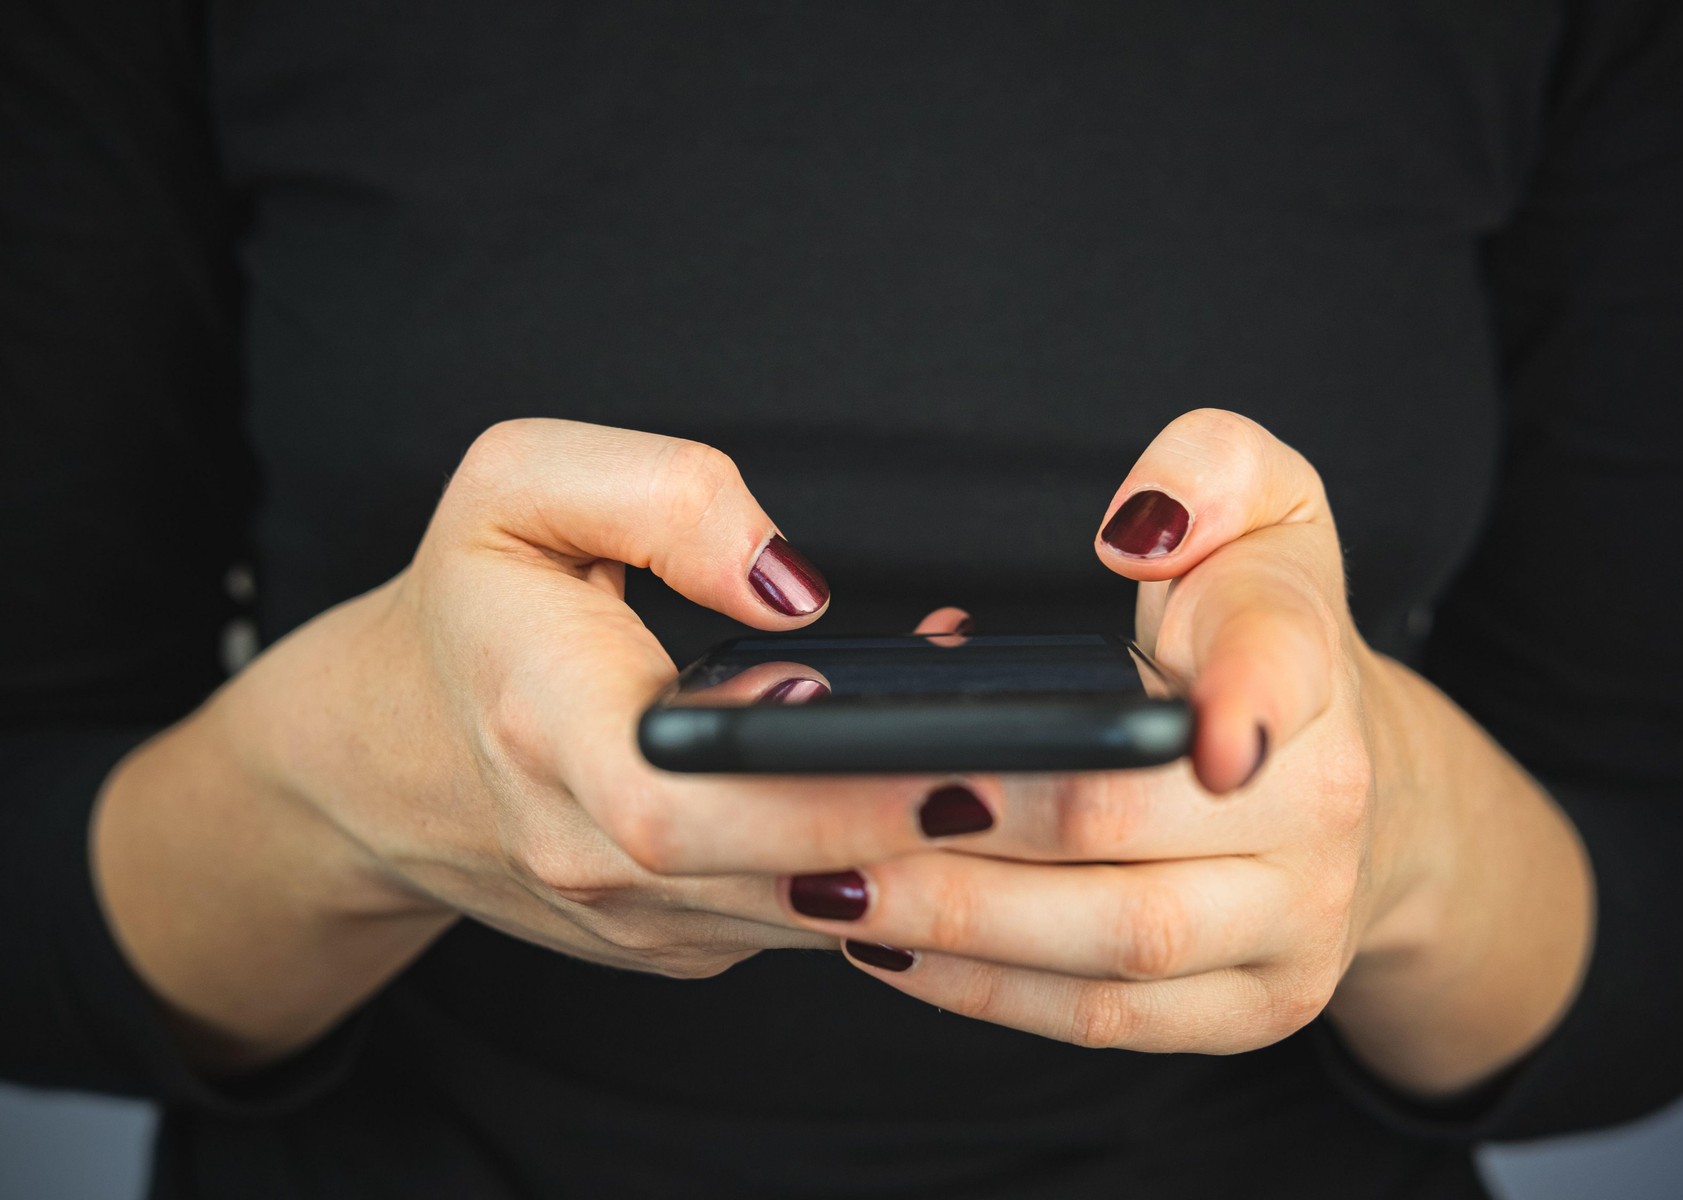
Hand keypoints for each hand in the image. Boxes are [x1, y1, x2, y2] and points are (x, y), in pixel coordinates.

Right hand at [96, 420, 994, 1065]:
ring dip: (936, 852)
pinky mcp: (680, 939)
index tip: (952, 761)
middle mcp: (592, 855)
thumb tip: (797, 586)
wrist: (390, 750)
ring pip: (814, 909)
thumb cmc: (472, 602)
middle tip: (1079, 784)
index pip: (689, 804)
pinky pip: (807, 905)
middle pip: (783, 876)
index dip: (820, 793)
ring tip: (1058, 773)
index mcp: (546, 734)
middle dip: (938, 837)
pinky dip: (894, 857)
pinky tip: (972, 788)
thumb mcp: (516, 486)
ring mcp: (639, 918)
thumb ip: (659, 495)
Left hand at [776, 410, 1591, 1092]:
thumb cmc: (1257, 630)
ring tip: (825, 881)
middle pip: (1132, 829)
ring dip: (956, 921)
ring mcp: (1294, 932)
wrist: (1344, 779)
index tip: (1195, 736)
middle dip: (974, 820)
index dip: (1242, 700)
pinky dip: (983, 991)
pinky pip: (1103, 1020)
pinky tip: (885, 944)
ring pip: (1115, 947)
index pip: (1281, 671)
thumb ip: (1211, 470)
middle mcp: (1327, 813)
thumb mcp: (1264, 508)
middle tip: (831, 799)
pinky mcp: (1247, 1010)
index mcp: (1316, 671)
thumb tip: (1136, 526)